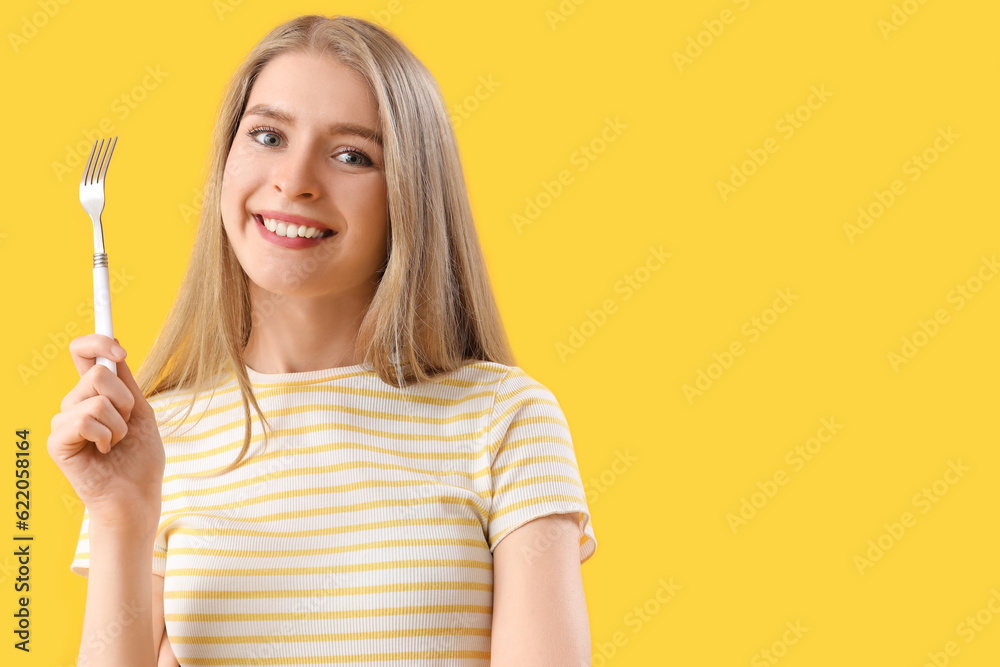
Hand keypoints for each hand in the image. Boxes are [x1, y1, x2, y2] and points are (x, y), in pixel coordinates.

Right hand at [47, 334, 164, 529]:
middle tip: (126, 426)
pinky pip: (84, 419)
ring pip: (95, 398)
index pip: (83, 353)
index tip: (119, 351)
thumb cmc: (140, 458)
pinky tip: (104, 451)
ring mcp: (63, 422)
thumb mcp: (140, 411)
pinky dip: (105, 435)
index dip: (97, 341)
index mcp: (94, 393)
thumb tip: (114, 346)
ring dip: (119, 423)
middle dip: (124, 400)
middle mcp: (74, 404)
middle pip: (97, 373)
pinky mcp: (57, 442)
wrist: (137, 495)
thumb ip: (125, 382)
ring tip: (116, 443)